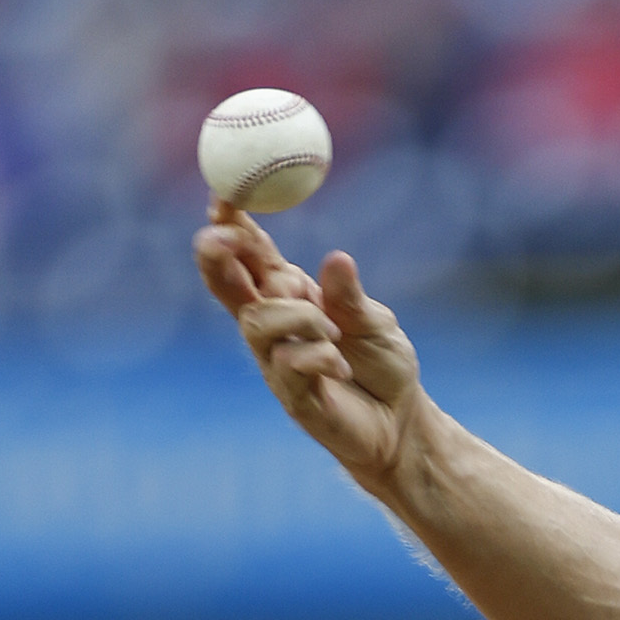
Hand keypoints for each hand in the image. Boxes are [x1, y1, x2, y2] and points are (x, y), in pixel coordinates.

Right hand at [192, 201, 422, 489]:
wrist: (403, 423)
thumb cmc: (384, 366)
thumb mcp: (375, 322)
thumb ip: (351, 296)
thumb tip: (336, 260)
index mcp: (291, 295)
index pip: (251, 255)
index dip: (232, 226)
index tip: (222, 196)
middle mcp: (275, 325)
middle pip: (226, 285)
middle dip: (217, 256)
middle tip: (222, 237)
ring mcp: (276, 361)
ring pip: (257, 324)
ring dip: (296, 318)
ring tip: (335, 332)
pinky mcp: (290, 395)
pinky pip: (287, 365)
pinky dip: (317, 357)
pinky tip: (342, 368)